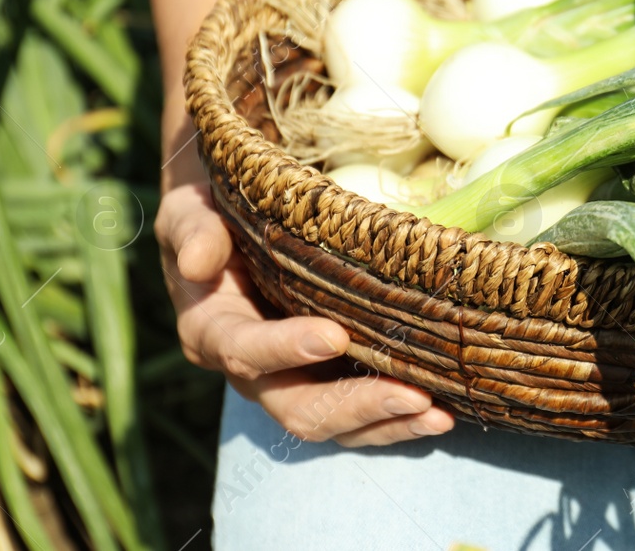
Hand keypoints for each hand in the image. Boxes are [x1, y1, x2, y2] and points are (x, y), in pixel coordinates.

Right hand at [158, 132, 454, 447]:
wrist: (233, 222)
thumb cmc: (213, 210)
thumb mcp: (191, 210)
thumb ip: (193, 231)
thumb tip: (198, 264)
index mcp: (213, 331)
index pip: (245, 349)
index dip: (286, 348)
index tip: (334, 336)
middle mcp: (254, 370)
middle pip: (299, 407)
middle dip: (356, 406)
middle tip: (412, 395)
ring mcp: (295, 379)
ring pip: (338, 424)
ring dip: (388, 425)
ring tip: (438, 417)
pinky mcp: (330, 378)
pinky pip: (362, 414)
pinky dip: (399, 419)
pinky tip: (443, 414)